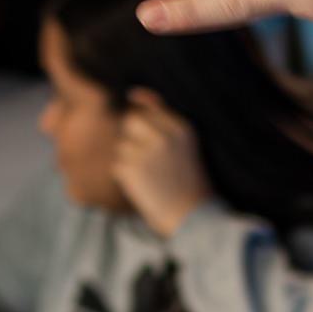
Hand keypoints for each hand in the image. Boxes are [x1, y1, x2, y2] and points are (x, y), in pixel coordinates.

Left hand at [113, 88, 211, 237]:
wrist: (195, 219)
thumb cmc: (189, 181)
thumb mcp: (184, 143)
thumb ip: (161, 115)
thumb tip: (134, 92)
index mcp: (182, 127)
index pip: (149, 109)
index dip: (145, 124)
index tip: (151, 143)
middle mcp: (164, 136)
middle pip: (130, 121)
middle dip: (133, 138)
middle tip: (148, 160)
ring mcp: (147, 152)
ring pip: (121, 145)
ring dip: (129, 160)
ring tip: (150, 177)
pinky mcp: (132, 170)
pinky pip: (117, 165)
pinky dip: (125, 176)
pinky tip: (143, 187)